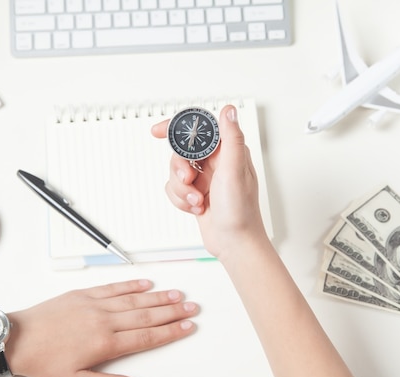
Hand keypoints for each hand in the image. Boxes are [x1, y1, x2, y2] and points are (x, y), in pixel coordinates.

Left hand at [6, 279, 196, 376]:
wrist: (17, 339)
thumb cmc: (43, 361)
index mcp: (105, 343)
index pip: (147, 337)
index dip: (170, 332)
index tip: (187, 327)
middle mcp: (104, 320)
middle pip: (146, 315)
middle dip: (172, 312)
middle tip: (191, 308)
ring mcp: (94, 304)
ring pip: (134, 300)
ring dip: (158, 297)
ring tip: (177, 295)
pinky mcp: (83, 294)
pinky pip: (113, 287)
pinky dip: (132, 285)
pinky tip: (146, 284)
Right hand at [151, 105, 265, 258]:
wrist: (234, 244)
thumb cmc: (241, 211)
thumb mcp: (235, 170)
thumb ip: (230, 138)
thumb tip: (228, 111)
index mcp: (228, 151)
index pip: (199, 130)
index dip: (177, 128)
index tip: (158, 131)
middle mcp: (216, 163)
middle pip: (181, 152)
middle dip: (179, 169)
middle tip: (188, 179)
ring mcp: (205, 179)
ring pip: (175, 172)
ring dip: (182, 189)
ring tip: (197, 200)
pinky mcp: (195, 193)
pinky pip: (174, 189)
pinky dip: (181, 200)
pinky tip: (196, 208)